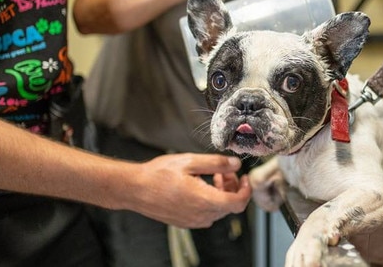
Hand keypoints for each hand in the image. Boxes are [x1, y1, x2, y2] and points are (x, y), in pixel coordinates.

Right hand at [123, 153, 250, 227]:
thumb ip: (216, 163)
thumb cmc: (158, 175)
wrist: (135, 189)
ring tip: (212, 174)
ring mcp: (194, 221)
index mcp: (204, 200)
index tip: (245, 177)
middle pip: (230, 205)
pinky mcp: (187, 222)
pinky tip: (202, 185)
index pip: (238, 203)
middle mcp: (201, 215)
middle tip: (224, 169)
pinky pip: (207, 213)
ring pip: (219, 209)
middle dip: (232, 186)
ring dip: (222, 192)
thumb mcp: (189, 161)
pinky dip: (211, 199)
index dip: (247, 189)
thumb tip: (236, 164)